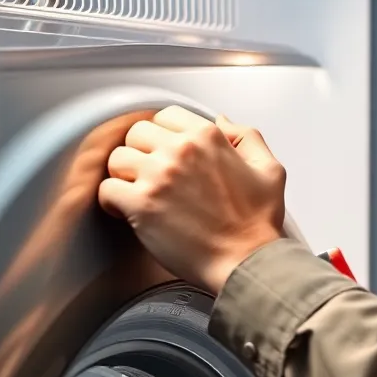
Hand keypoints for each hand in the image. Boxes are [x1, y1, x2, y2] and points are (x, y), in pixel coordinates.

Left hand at [99, 107, 286, 293]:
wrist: (246, 260)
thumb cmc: (257, 222)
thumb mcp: (269, 169)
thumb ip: (246, 137)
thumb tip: (222, 120)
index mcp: (208, 137)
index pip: (166, 116)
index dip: (163, 134)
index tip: (164, 152)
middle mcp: (181, 150)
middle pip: (136, 133)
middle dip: (141, 152)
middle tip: (149, 173)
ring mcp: (159, 176)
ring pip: (117, 158)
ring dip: (124, 175)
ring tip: (137, 191)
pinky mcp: (141, 205)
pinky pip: (106, 189)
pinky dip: (112, 201)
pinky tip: (127, 210)